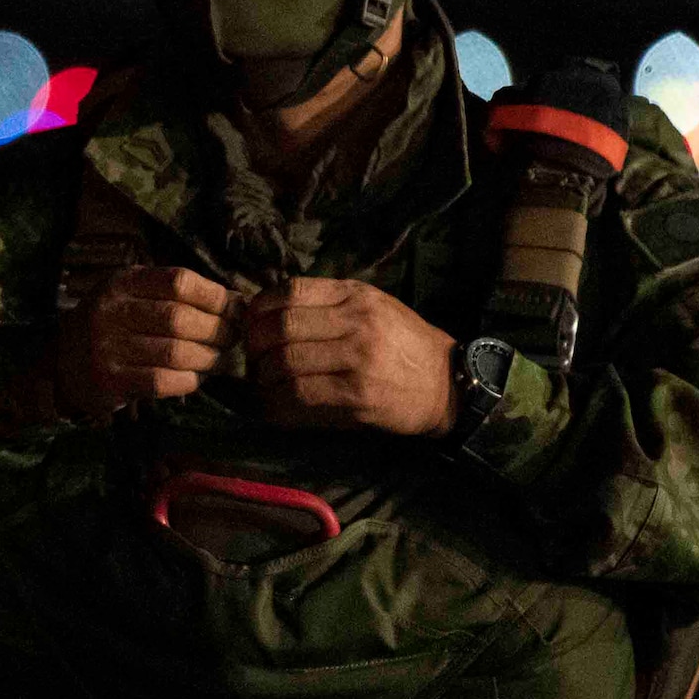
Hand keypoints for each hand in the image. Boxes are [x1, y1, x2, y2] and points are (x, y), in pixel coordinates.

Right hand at [54, 266, 235, 419]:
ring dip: (208, 359)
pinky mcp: (110, 381)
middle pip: (180, 318)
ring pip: (175, 353)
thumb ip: (176, 294)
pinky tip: (196, 377)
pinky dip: (189, 381)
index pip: (178, 281)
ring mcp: (108, 347)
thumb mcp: (133, 294)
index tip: (236, 308)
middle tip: (233, 338)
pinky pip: (162, 381)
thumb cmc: (113, 324)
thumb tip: (237, 301)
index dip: (215, 295)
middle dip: (217, 330)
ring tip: (220, 360)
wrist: (63, 362)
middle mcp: (111, 311)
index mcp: (122, 282)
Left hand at [243, 278, 456, 436]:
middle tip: (253, 359)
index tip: (252, 325)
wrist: (447, 385)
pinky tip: (275, 406)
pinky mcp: (358, 396)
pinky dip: (277, 404)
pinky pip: (300, 397)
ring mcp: (357, 360)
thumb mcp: (373, 306)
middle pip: (282, 328)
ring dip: (264, 378)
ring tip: (264, 384)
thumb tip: (270, 311)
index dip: (260, 309)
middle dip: (256, 345)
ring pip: (286, 364)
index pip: (291, 291)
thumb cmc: (404, 344)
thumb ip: (329, 303)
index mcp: (355, 296)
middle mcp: (356, 322)